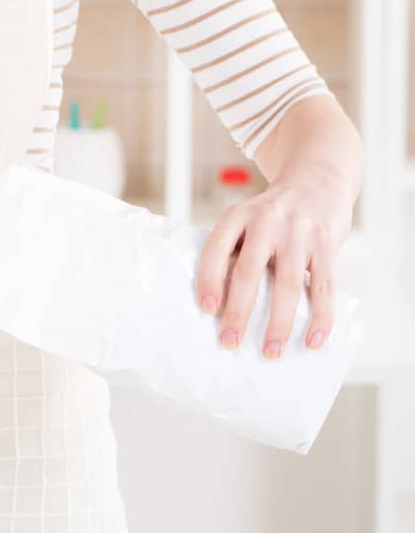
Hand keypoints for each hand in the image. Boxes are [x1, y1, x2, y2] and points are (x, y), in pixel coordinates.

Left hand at [195, 174, 351, 357]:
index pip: (216, 248)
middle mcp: (267, 221)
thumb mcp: (247, 218)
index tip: (206, 310)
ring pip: (286, 284)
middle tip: (229, 341)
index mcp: (238, 215)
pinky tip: (313, 340)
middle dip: (238, 312)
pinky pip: (323, 287)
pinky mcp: (326, 244)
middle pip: (249, 271)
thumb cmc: (273, 213)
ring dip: (278, 323)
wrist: (316, 181)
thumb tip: (217, 305)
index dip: (209, 279)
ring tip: (270, 352)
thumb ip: (235, 250)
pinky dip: (320, 317)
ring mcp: (299, 232)